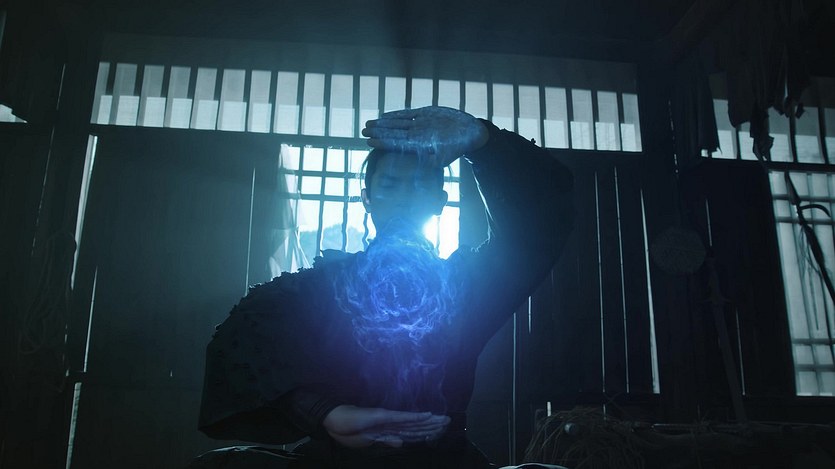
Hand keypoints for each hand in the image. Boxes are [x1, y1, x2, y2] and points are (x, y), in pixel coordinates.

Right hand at [322, 405, 449, 447]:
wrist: (333, 419)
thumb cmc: (347, 429)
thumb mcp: (368, 440)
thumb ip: (385, 440)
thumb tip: (400, 443)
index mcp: (388, 429)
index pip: (412, 431)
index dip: (426, 430)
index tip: (440, 429)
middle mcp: (391, 423)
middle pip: (416, 425)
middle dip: (433, 424)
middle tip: (449, 421)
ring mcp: (387, 418)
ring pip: (412, 421)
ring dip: (429, 421)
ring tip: (443, 419)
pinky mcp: (381, 416)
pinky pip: (401, 418)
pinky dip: (415, 417)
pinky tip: (426, 415)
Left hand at [362, 106, 488, 166]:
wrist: (470, 133)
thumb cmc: (458, 147)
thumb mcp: (444, 157)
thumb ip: (429, 162)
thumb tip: (416, 167)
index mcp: (418, 145)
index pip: (396, 144)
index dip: (382, 142)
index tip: (369, 142)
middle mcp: (416, 134)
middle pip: (393, 133)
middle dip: (378, 132)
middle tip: (362, 131)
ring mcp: (419, 124)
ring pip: (397, 123)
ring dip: (383, 123)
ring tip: (369, 124)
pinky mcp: (425, 113)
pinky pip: (407, 114)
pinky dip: (396, 114)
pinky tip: (384, 116)